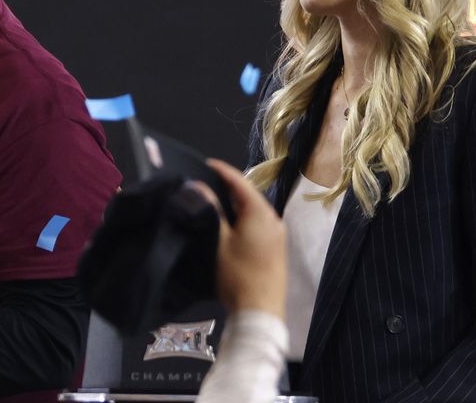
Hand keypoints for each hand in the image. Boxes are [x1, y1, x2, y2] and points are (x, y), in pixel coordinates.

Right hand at [193, 158, 285, 316]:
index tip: (206, 163)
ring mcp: (278, 234)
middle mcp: (273, 219)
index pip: (240, 182)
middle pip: (249, 195)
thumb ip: (210, 210)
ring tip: (213, 201)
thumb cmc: (237, 275)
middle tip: (205, 183)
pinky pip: (259, 224)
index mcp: (261, 213)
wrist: (260, 311)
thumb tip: (197, 186)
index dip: (222, 171)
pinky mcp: (276, 248)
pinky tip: (229, 224)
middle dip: (228, 188)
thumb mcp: (219, 241)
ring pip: (254, 211)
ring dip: (236, 205)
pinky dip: (243, 218)